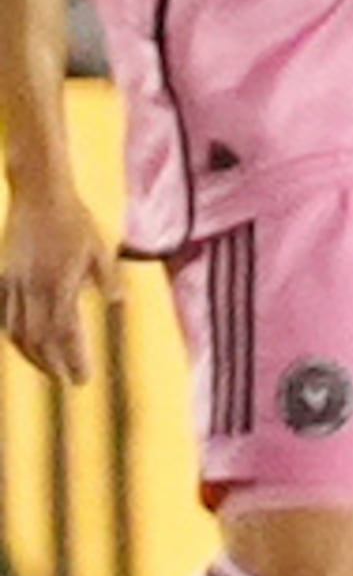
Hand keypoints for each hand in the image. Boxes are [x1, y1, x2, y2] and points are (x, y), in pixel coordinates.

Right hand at [0, 185, 113, 385]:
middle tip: (70, 382)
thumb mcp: (100, 248)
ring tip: (49, 370)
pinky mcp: (2, 276)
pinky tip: (23, 345)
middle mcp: (33, 287)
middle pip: (39, 339)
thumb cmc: (76, 220)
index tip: (83, 379)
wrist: (39, 194)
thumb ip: (107, 278)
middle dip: (53, 364)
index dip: (73, 359)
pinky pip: (3, 314)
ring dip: (32, 355)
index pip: (66, 332)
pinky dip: (12, 334)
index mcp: (60, 283)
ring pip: (16, 331)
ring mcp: (13, 282)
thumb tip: (117, 303)